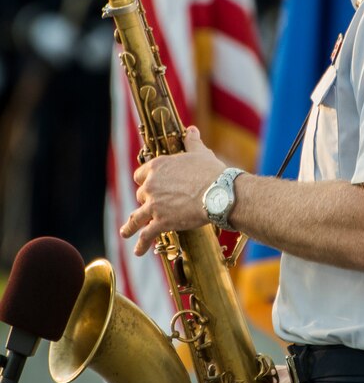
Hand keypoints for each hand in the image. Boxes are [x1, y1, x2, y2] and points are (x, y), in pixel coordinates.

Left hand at [120, 126, 224, 255]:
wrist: (219, 193)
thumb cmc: (211, 172)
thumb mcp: (199, 153)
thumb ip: (191, 141)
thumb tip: (191, 130)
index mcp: (157, 166)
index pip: (141, 175)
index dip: (145, 181)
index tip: (148, 186)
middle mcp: (151, 185)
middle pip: (141, 196)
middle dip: (147, 202)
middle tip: (154, 208)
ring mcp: (154, 205)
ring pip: (136, 216)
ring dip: (130, 225)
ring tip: (125, 232)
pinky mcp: (160, 222)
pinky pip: (146, 235)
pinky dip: (141, 244)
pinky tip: (138, 252)